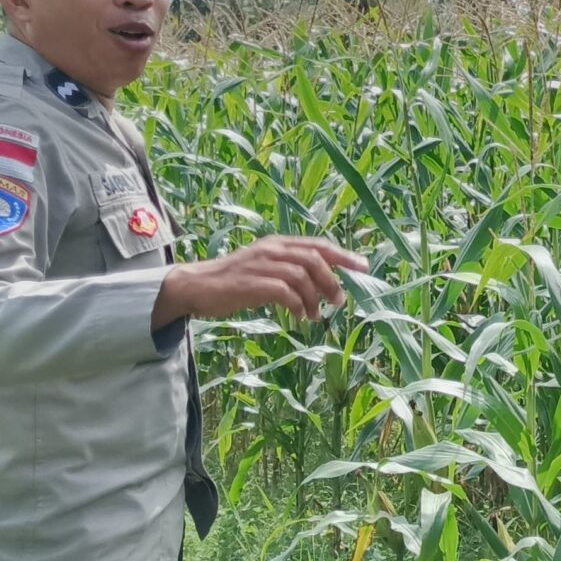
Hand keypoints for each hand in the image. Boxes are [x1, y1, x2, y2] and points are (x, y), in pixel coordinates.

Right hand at [155, 236, 369, 324]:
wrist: (196, 286)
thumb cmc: (234, 282)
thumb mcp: (265, 270)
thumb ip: (291, 272)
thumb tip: (323, 287)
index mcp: (277, 244)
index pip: (317, 245)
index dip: (343, 256)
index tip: (363, 267)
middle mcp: (271, 250)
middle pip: (314, 259)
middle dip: (332, 281)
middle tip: (338, 302)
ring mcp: (260, 265)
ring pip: (301, 275)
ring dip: (315, 297)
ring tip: (316, 315)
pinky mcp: (251, 283)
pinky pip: (284, 291)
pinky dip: (297, 305)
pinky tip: (299, 317)